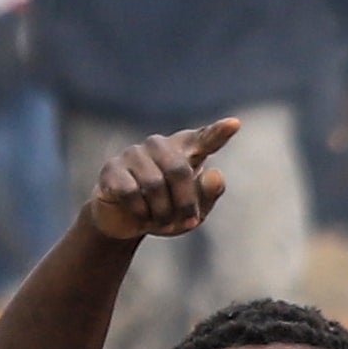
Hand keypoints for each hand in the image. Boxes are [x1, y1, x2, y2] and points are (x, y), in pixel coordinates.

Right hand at [87, 117, 238, 241]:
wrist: (125, 222)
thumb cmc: (167, 210)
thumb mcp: (194, 211)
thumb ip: (209, 194)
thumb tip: (215, 174)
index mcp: (186, 150)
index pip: (205, 139)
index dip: (218, 133)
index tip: (234, 124)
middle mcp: (160, 145)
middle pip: (179, 170)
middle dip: (184, 204)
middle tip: (187, 223)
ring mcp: (134, 153)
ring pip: (154, 184)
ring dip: (162, 213)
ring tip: (162, 222)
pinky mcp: (112, 168)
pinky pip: (131, 192)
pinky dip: (140, 212)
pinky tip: (140, 215)